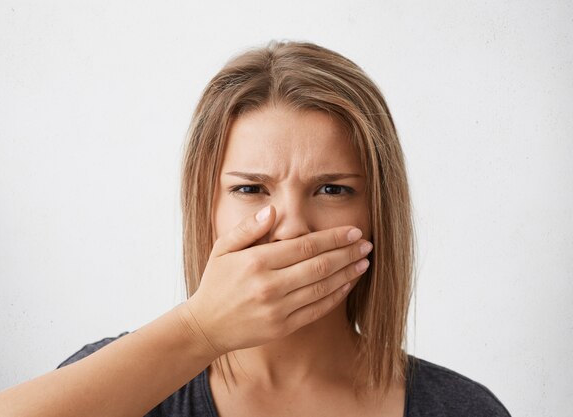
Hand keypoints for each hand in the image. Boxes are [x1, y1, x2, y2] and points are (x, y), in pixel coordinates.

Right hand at [181, 204, 371, 355]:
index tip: (353, 231)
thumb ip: (248, 228)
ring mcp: (277, 309)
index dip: (333, 238)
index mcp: (257, 262)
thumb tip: (274, 211)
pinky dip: (336, 296)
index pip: (305, 246)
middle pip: (319, 266)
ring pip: (322, 288)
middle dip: (347, 253)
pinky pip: (317, 310)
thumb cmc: (216, 282)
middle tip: (366, 244)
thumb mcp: (222, 248)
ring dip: (347, 273)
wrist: (206, 325)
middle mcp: (269, 285)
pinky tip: (348, 284)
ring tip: (364, 262)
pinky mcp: (283, 327)